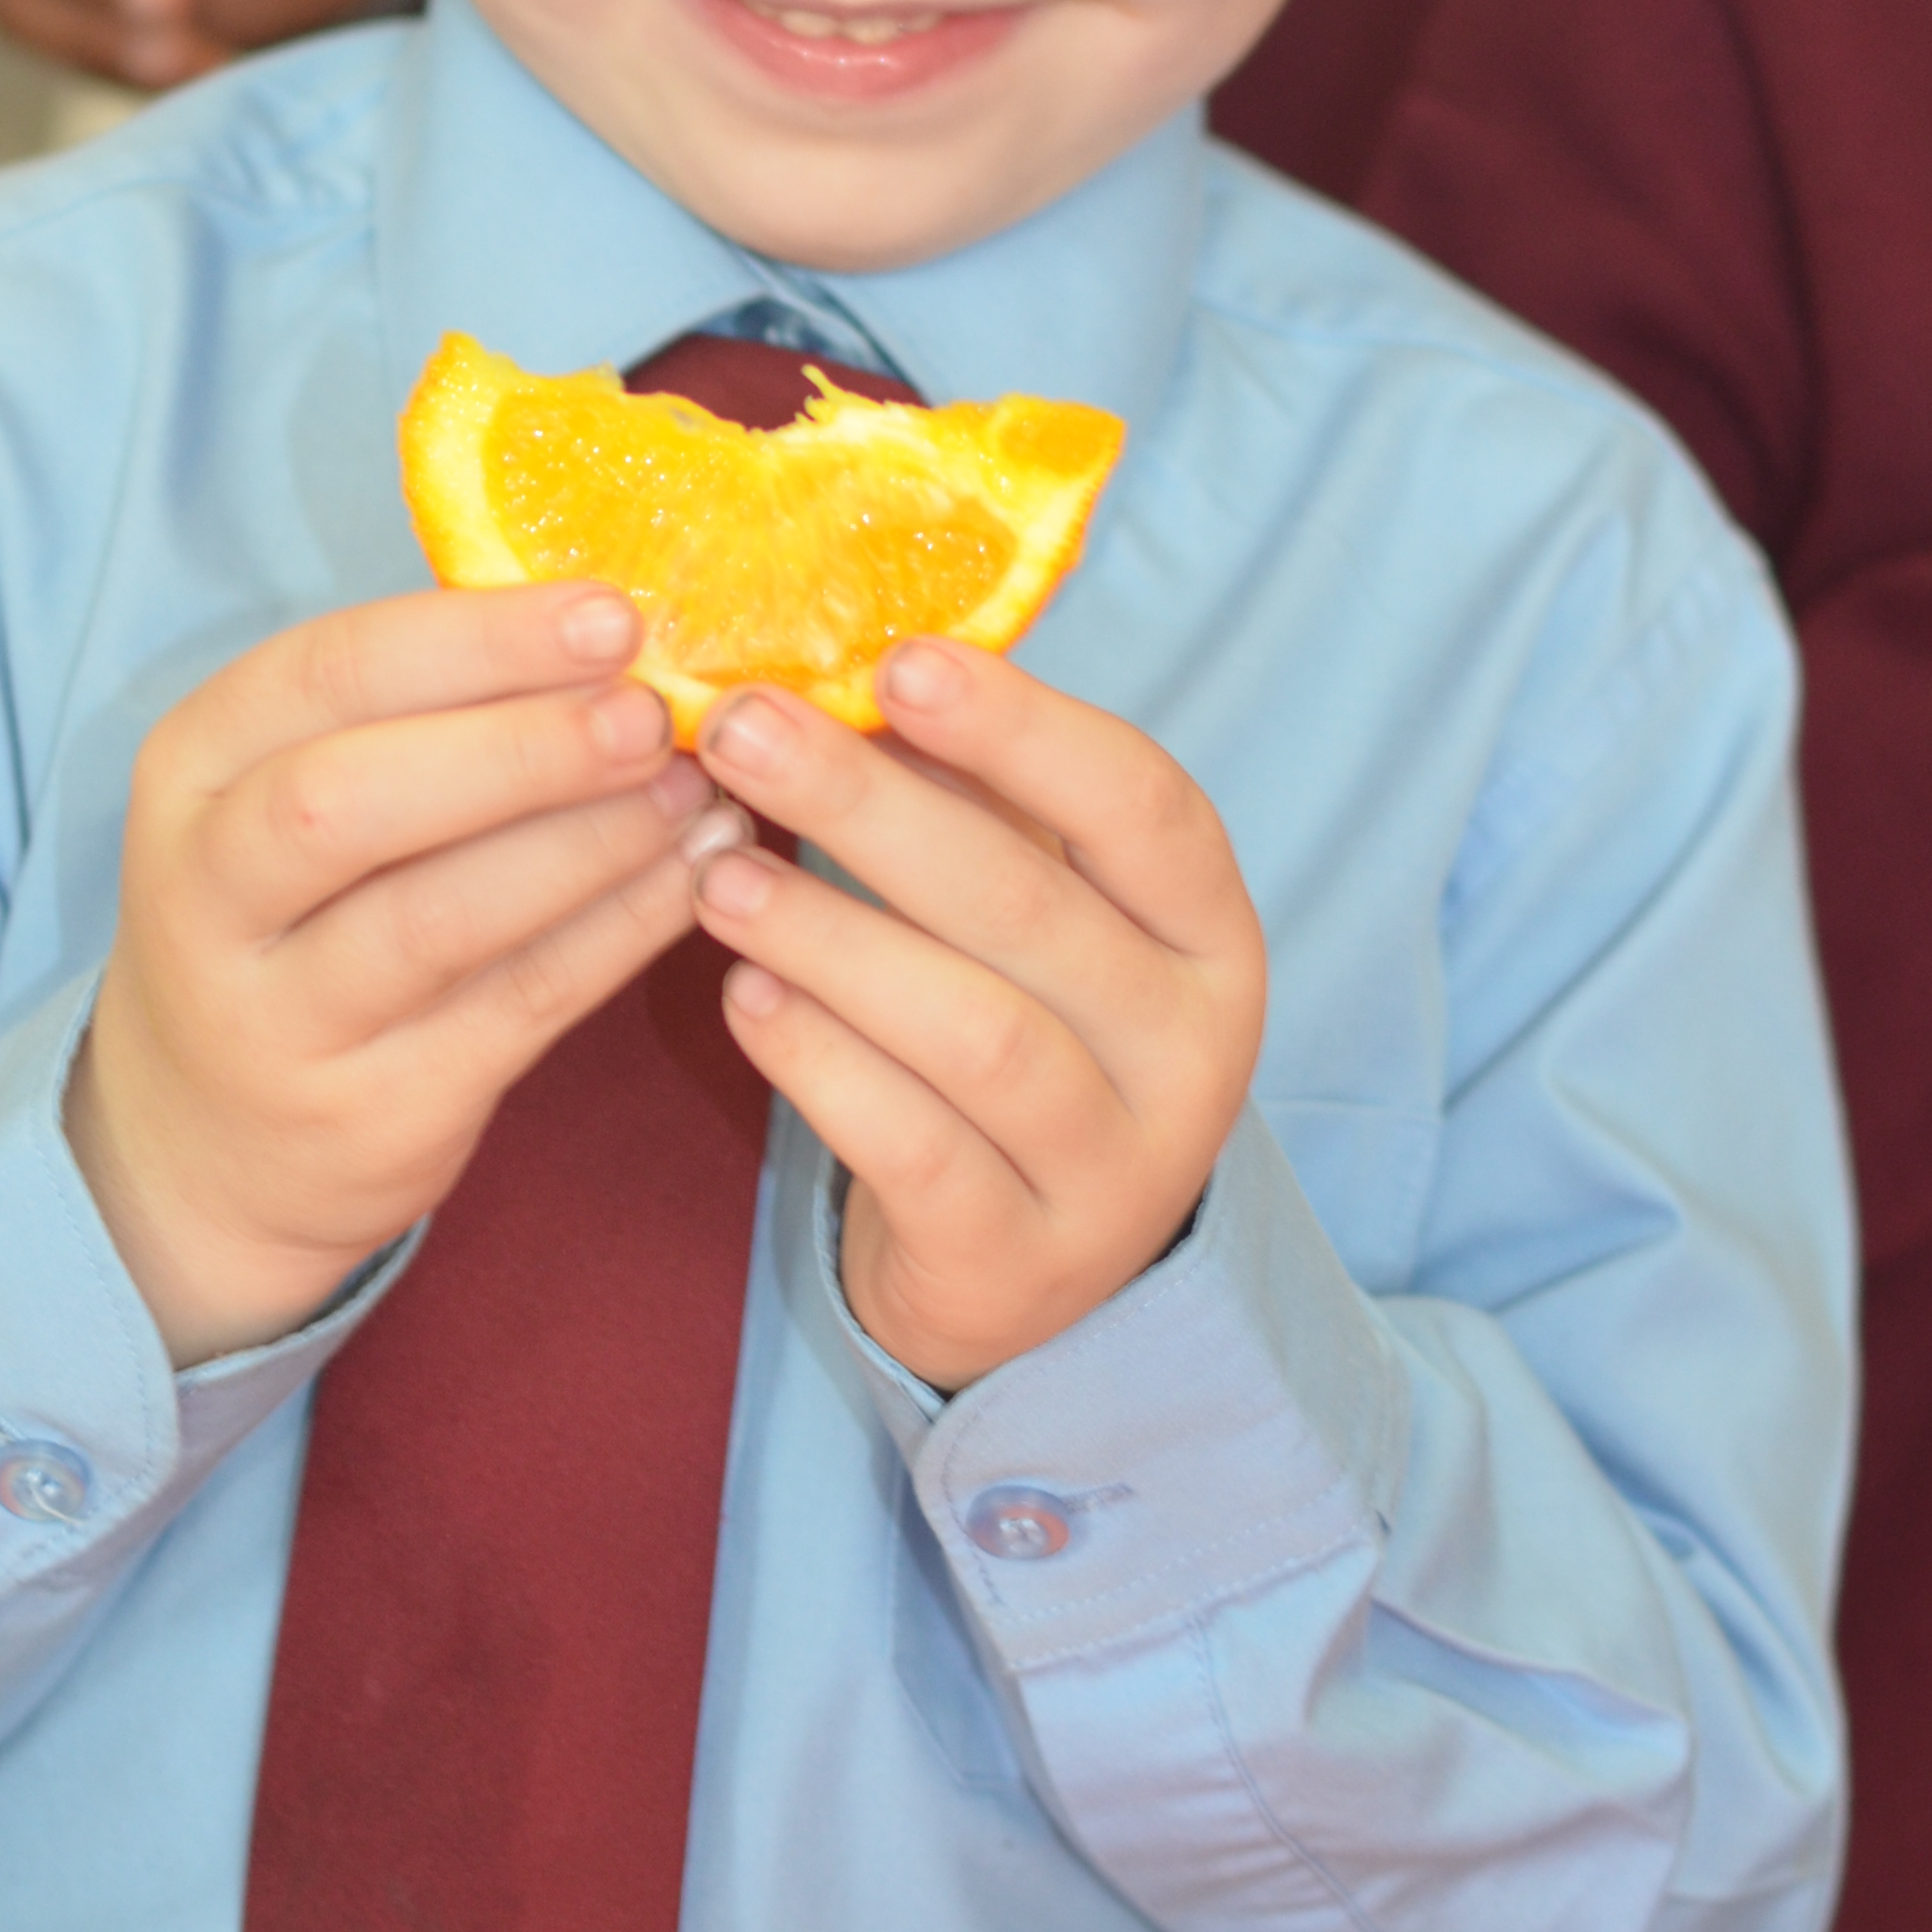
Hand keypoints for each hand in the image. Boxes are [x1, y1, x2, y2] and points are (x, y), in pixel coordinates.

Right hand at [65, 585, 747, 1364]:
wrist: (211, 1146)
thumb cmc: (290, 917)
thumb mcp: (286, 794)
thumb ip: (416, 712)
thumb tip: (609, 628)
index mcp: (191, 769)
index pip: (326, 674)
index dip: (478, 638)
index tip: (611, 615)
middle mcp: (205, 893)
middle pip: (351, 800)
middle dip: (521, 748)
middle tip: (652, 715)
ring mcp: (279, 1019)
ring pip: (438, 918)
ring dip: (588, 844)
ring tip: (696, 792)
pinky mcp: (372, 1112)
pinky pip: (516, 1006)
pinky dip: (617, 933)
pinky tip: (690, 878)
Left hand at [685, 641, 1264, 1390]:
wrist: (1021, 1269)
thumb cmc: (1018, 1034)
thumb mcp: (1034, 918)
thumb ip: (979, 805)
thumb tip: (855, 666)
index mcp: (1210, 934)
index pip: (1145, 806)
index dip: (1022, 728)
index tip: (897, 662)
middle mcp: (1193, 1052)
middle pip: (1032, 909)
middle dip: (874, 810)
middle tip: (746, 733)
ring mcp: (1116, 1170)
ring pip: (976, 1035)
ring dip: (834, 940)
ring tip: (721, 879)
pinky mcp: (1018, 1263)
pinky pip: (916, 1149)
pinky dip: (821, 1063)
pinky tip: (746, 997)